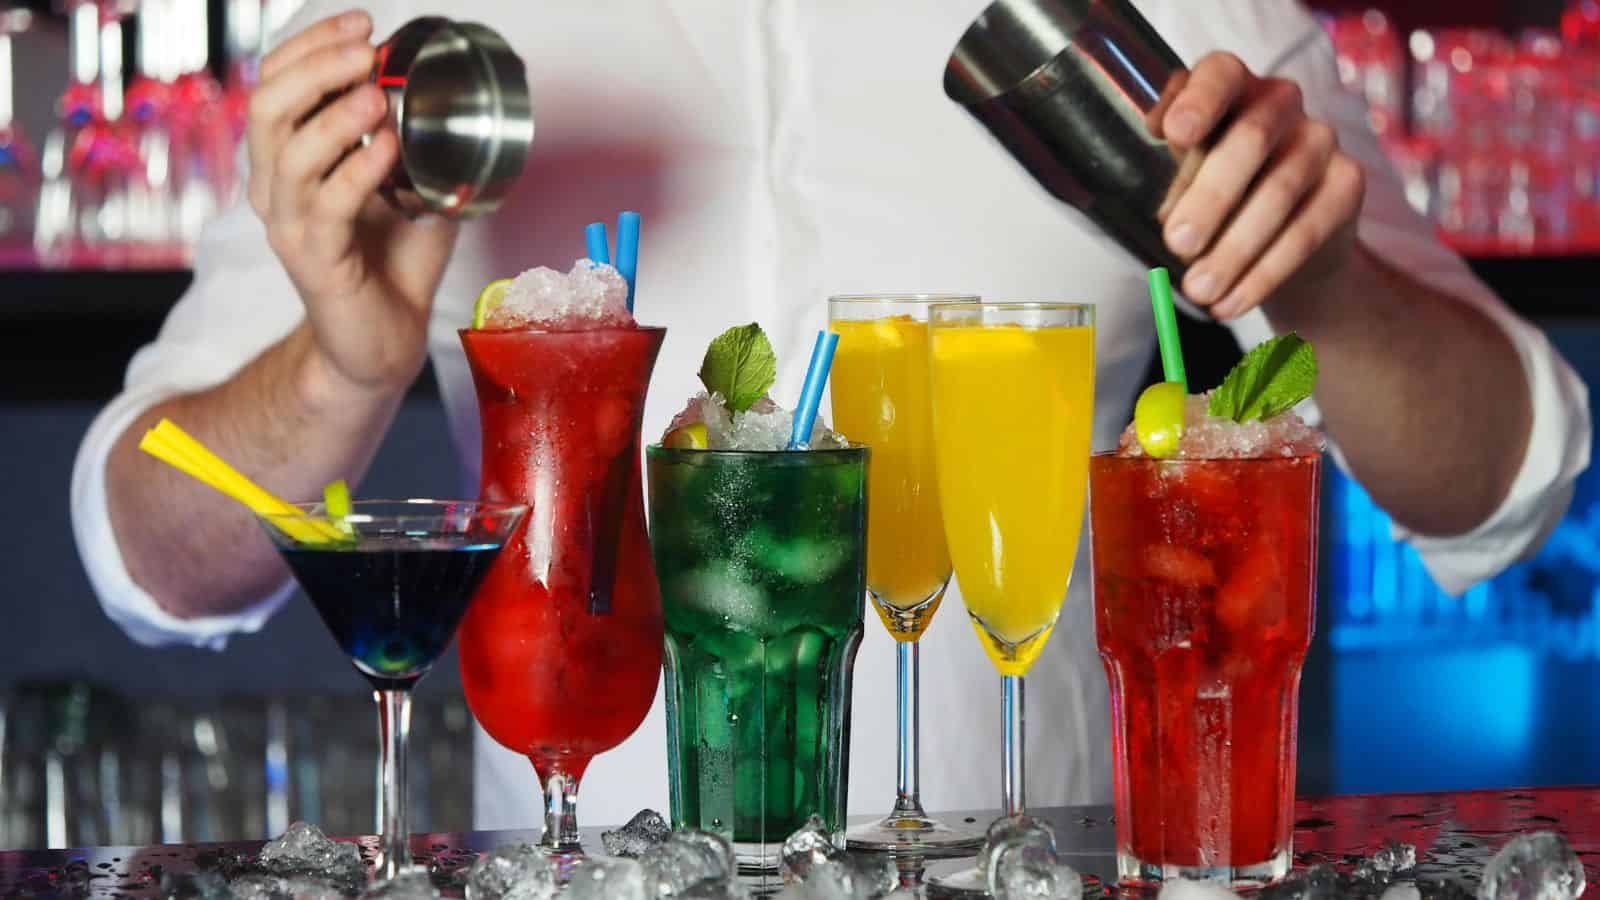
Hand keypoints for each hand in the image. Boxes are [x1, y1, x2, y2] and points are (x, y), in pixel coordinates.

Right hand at [247, 10, 459, 394]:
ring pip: (288, 151)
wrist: (382, 345)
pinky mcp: (312, 259)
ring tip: (377, 96)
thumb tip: (462, 101)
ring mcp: (288, 224)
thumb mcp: (413, 192)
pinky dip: (357, 169)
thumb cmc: (392, 267)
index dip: (311, 46)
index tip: (362, 24)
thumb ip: (423, 148)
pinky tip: (387, 149)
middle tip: (365, 51)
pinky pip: (326, 204)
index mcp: (287, 162)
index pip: (276, 83)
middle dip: (317, 67)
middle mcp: (275, 187)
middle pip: (268, 104)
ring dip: (335, 115)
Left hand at [1155, 52, 1364, 320]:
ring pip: (1278, 192)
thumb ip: (1172, 180)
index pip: (1219, 73)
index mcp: (1231, 88)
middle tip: (1177, 245)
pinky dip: (1263, 274)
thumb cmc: (1218, 197)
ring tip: (1198, 290)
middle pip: (1250, 139)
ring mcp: (1320, 140)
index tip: (1173, 133)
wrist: (1281, 242)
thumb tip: (1165, 212)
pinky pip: (1305, 231)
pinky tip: (1230, 303)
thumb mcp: (1185, 181)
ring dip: (1233, 250)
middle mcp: (1280, 102)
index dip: (1199, 99)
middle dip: (1209, 197)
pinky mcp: (1347, 183)